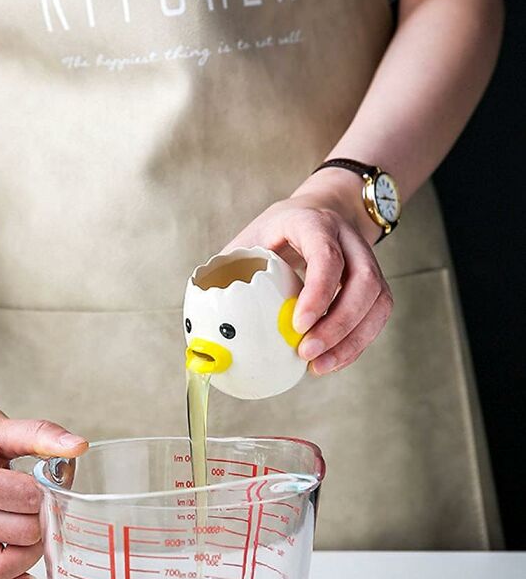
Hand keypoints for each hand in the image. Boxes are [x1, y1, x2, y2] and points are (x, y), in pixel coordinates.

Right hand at [0, 374, 87, 578]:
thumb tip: (78, 446)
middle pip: (20, 536)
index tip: (46, 478)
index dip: (46, 491)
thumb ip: (41, 436)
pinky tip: (21, 574)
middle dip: (43, 520)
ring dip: (28, 556)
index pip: (25, 500)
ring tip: (34, 529)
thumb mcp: (0, 424)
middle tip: (46, 501)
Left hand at [223, 169, 392, 373]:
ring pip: (378, 301)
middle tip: (306, 352)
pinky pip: (377, 316)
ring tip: (318, 366)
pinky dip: (356, 343)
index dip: (318, 291)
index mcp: (314, 222)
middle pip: (363, 281)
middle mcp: (349, 239)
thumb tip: (200, 323)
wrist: (319, 212)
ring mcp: (368, 259)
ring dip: (351, 340)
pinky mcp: (375, 283)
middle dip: (338, 323)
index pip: (326, 254)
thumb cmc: (277, 232)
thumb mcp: (249, 240)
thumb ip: (228, 273)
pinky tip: (331, 362)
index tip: (297, 324)